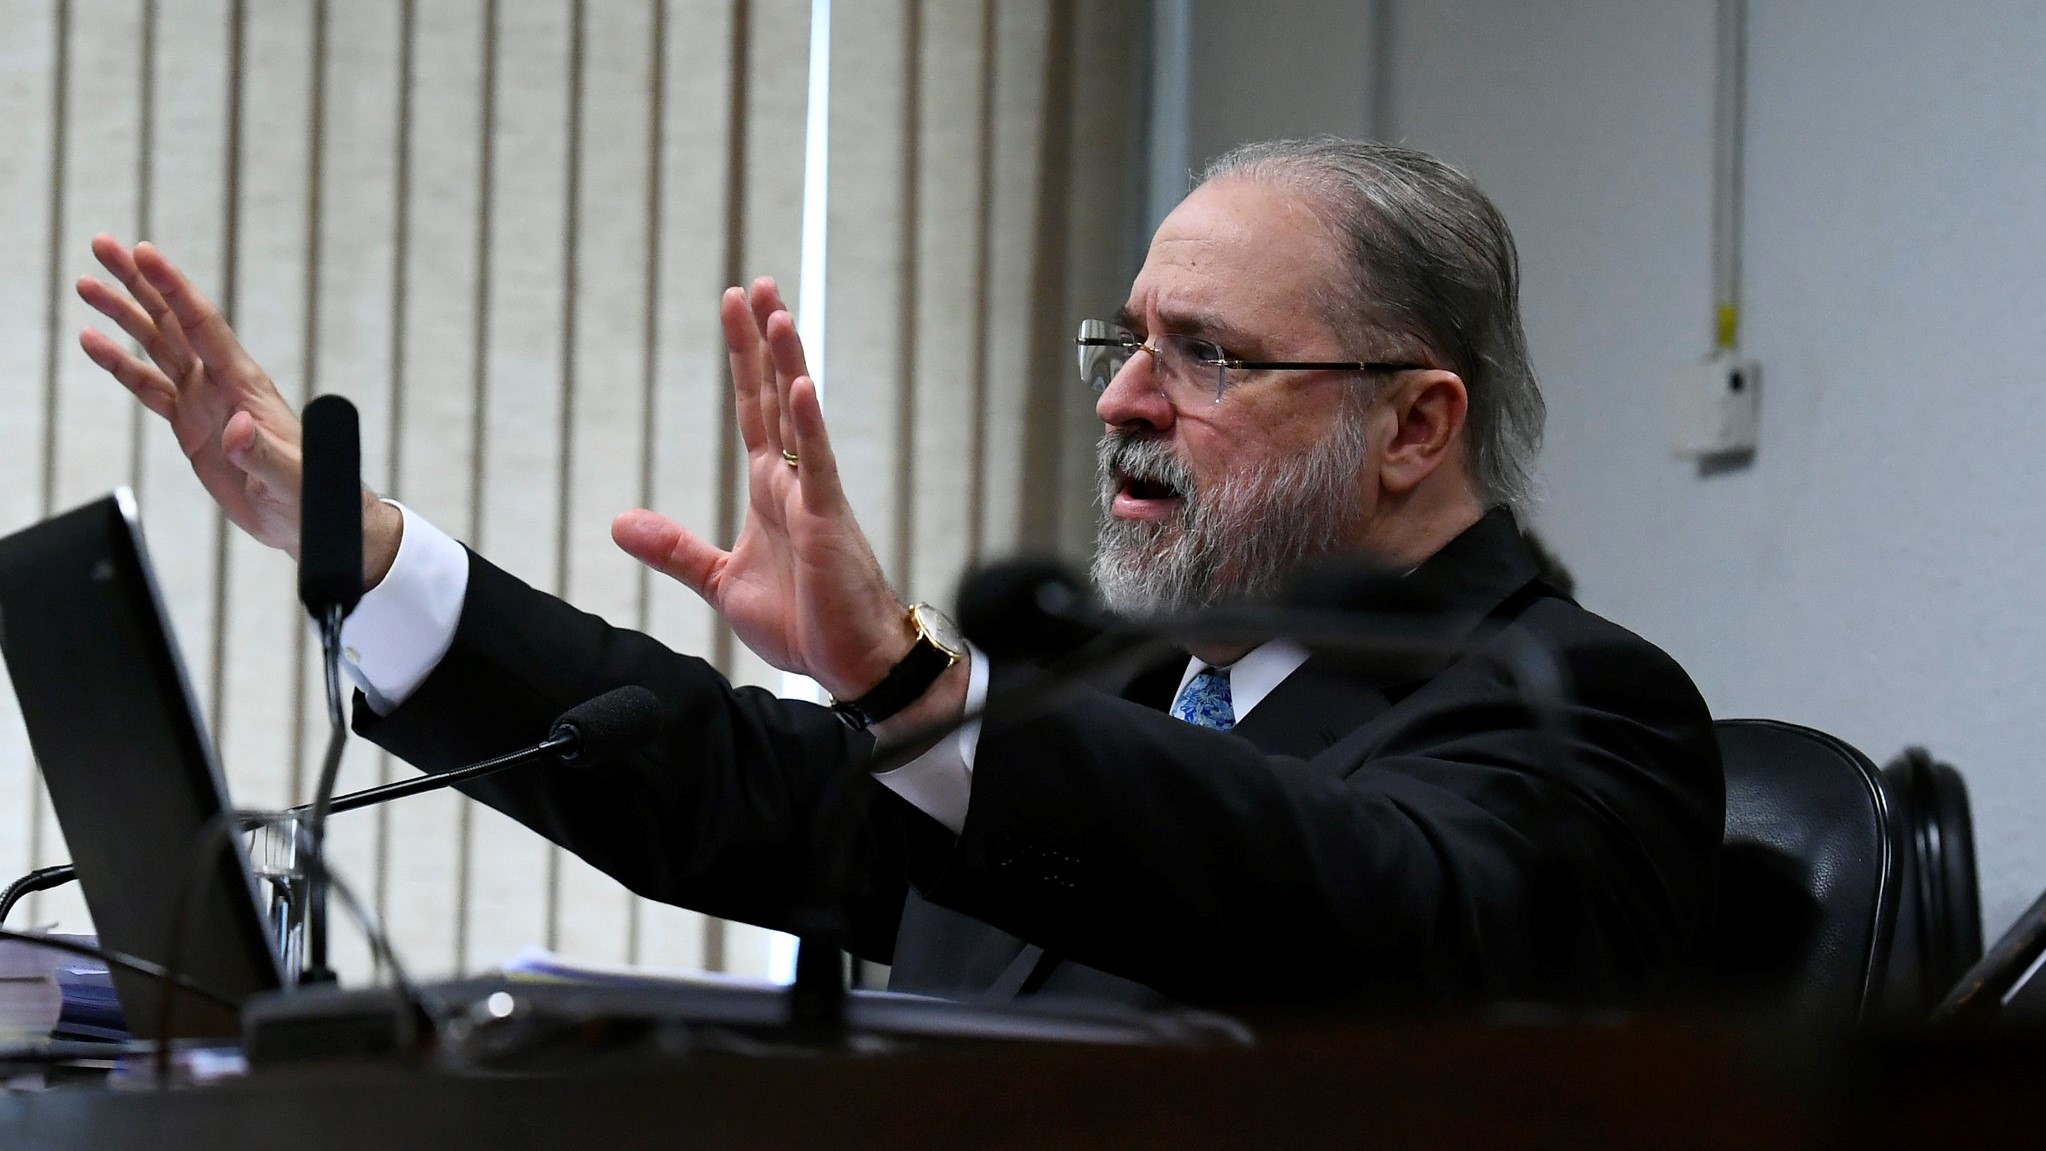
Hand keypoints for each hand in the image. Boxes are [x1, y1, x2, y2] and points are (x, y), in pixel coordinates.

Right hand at [76, 235, 399, 580]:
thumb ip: (262, 454)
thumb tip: (237, 429)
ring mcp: (204, 401)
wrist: (308, 518)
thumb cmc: (311, 493)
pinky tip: (94, 342)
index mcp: (245, 385)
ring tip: (87, 286)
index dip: (174, 289)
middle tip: (104, 247)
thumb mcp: (290, 477)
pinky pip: (148, 387)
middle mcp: (221, 382)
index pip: (204, 326)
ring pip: (157, 345)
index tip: (146, 254)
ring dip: (124, 314)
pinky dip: (120, 364)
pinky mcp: (191, 424)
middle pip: (174, 321)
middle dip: (140, 283)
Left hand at [610, 279, 916, 701]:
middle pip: (775, 397)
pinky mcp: (830, 524)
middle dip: (764, 341)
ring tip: (777, 312)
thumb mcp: (722, 582)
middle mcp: (794, 483)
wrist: (851, 666)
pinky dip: (809, 427)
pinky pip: (820, 467)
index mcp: (771, 491)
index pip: (754, 410)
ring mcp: (815, 499)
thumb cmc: (804, 622)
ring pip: (800, 418)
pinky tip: (799, 388)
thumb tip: (621, 523)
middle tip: (755, 284)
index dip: (744, 359)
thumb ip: (676, 549)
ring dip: (787, 364)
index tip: (737, 308)